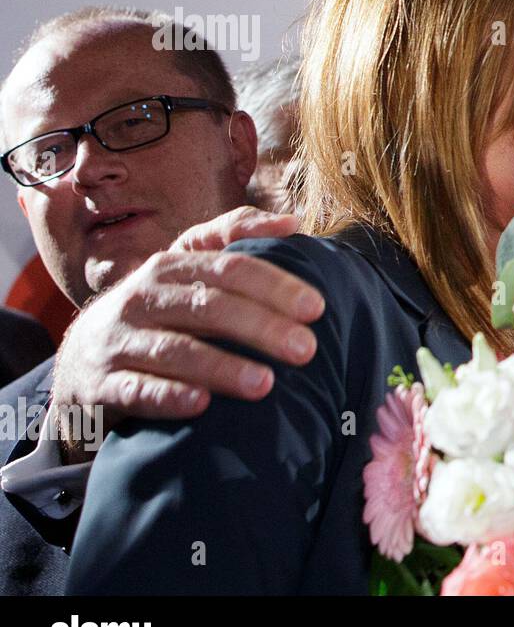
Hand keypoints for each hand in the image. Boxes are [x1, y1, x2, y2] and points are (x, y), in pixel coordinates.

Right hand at [51, 207, 325, 449]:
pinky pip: (136, 390)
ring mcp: (119, 340)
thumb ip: (237, 237)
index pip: (229, 268)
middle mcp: (142, 297)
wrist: (83, 355)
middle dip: (260, 327)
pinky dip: (168, 396)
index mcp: (171, 266)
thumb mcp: (190, 266)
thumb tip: (293, 222)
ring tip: (265, 383)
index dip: (274, 285)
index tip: (316, 308)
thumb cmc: (160, 307)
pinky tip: (202, 404)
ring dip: (221, 366)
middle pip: (208, 306)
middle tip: (306, 350)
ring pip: (174, 350)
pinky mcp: (102, 383)